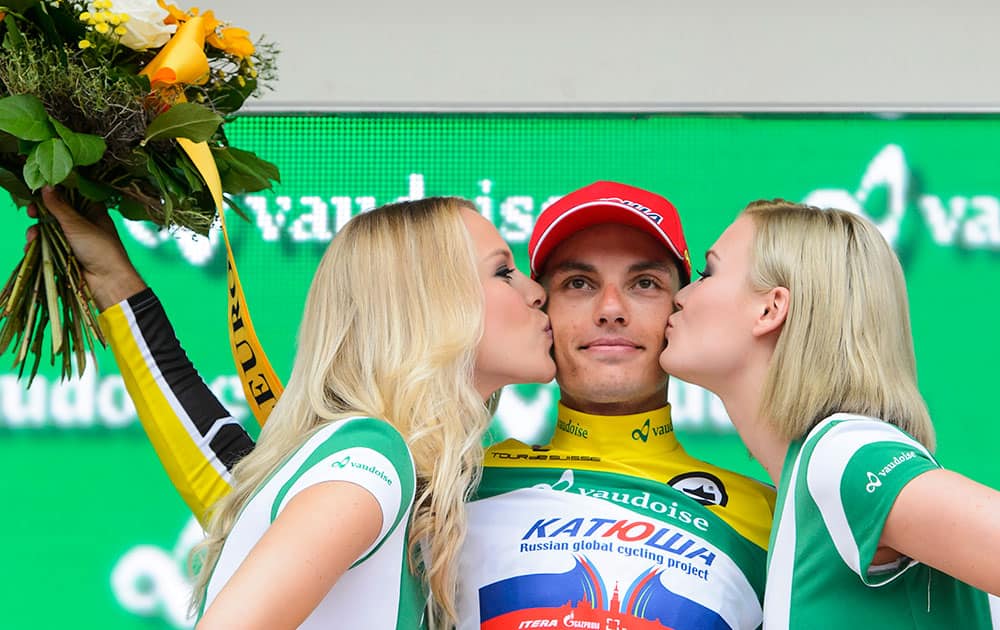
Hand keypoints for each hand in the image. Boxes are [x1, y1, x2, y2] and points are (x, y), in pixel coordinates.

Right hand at [27, 187, 146, 309]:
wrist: (108, 283)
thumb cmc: (101, 250)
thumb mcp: (78, 225)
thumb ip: (60, 206)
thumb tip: (46, 186)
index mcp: (93, 211)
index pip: (71, 195)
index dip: (55, 193)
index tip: (39, 193)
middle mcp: (84, 222)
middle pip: (57, 212)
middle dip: (42, 213)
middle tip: (31, 213)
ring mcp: (75, 239)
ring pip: (50, 229)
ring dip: (38, 231)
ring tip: (32, 237)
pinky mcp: (67, 253)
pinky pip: (48, 245)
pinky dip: (39, 245)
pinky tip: (32, 247)